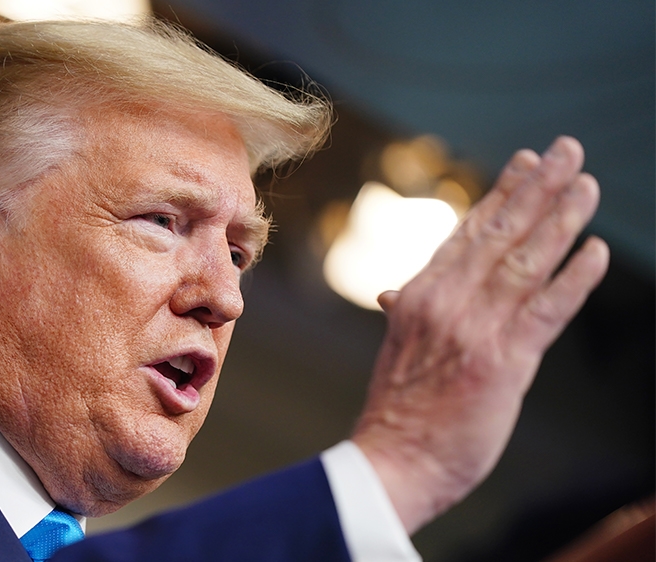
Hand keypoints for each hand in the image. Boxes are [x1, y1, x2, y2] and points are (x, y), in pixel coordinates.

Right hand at [351, 136, 608, 533]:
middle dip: (537, 188)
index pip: (466, 232)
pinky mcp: (502, 364)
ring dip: (561, 219)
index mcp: (417, 296)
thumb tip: (395, 294)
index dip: (502, 194)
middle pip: (499, 234)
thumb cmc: (398, 410)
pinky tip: (596, 251)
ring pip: (525, 262)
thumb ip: (406, 313)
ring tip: (587, 184)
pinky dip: (574, 280)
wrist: (392, 460)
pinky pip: (545, 313)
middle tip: (567, 150)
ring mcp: (473, 330)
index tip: (527, 161)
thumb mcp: (397, 349)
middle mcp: (444, 303)